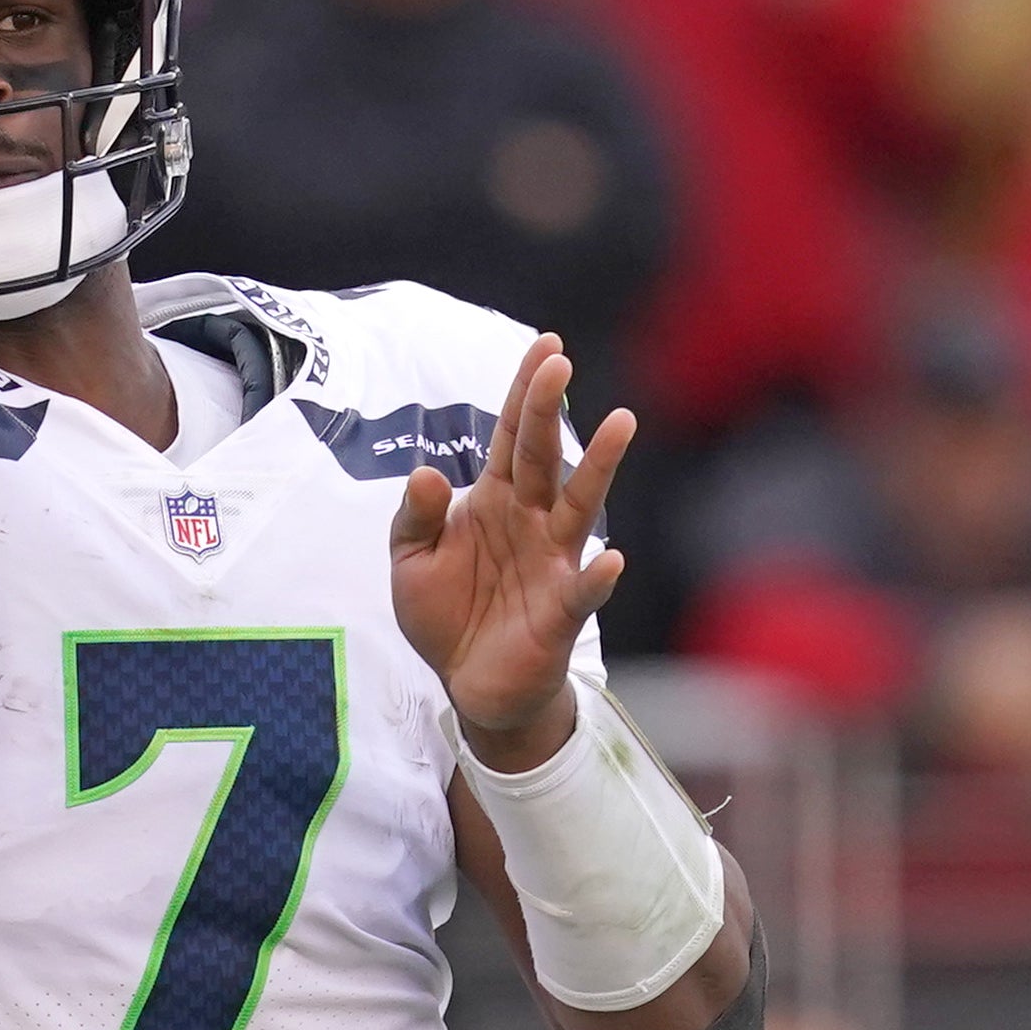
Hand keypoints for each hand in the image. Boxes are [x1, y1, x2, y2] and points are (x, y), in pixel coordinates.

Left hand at [389, 333, 634, 766]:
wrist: (467, 683)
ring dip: (597, 466)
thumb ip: (414, 516)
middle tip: (560, 360)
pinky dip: (597, 576)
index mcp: (493, 501)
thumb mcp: (410, 561)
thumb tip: (426, 472)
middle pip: (541, 455)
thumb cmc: (446, 613)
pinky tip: (611, 558)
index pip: (510, 436)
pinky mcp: (560, 612)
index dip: (524, 392)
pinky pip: (581, 591)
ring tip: (620, 422)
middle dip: (547, 408)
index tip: (545, 346)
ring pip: (577, 505)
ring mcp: (551, 562)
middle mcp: (529, 521)